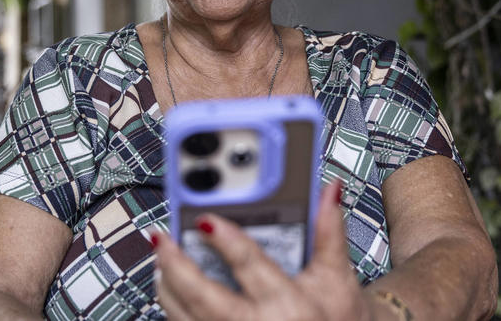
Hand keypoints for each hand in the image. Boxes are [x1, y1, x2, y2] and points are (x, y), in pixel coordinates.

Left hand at [151, 181, 371, 320]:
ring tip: (162, 253)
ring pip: (186, 316)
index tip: (205, 217)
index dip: (224, 239)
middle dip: (177, 265)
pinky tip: (170, 284)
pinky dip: (173, 305)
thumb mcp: (337, 279)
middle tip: (163, 237)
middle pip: (204, 296)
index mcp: (289, 306)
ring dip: (168, 284)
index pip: (249, 266)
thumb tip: (328, 192)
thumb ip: (329, 232)